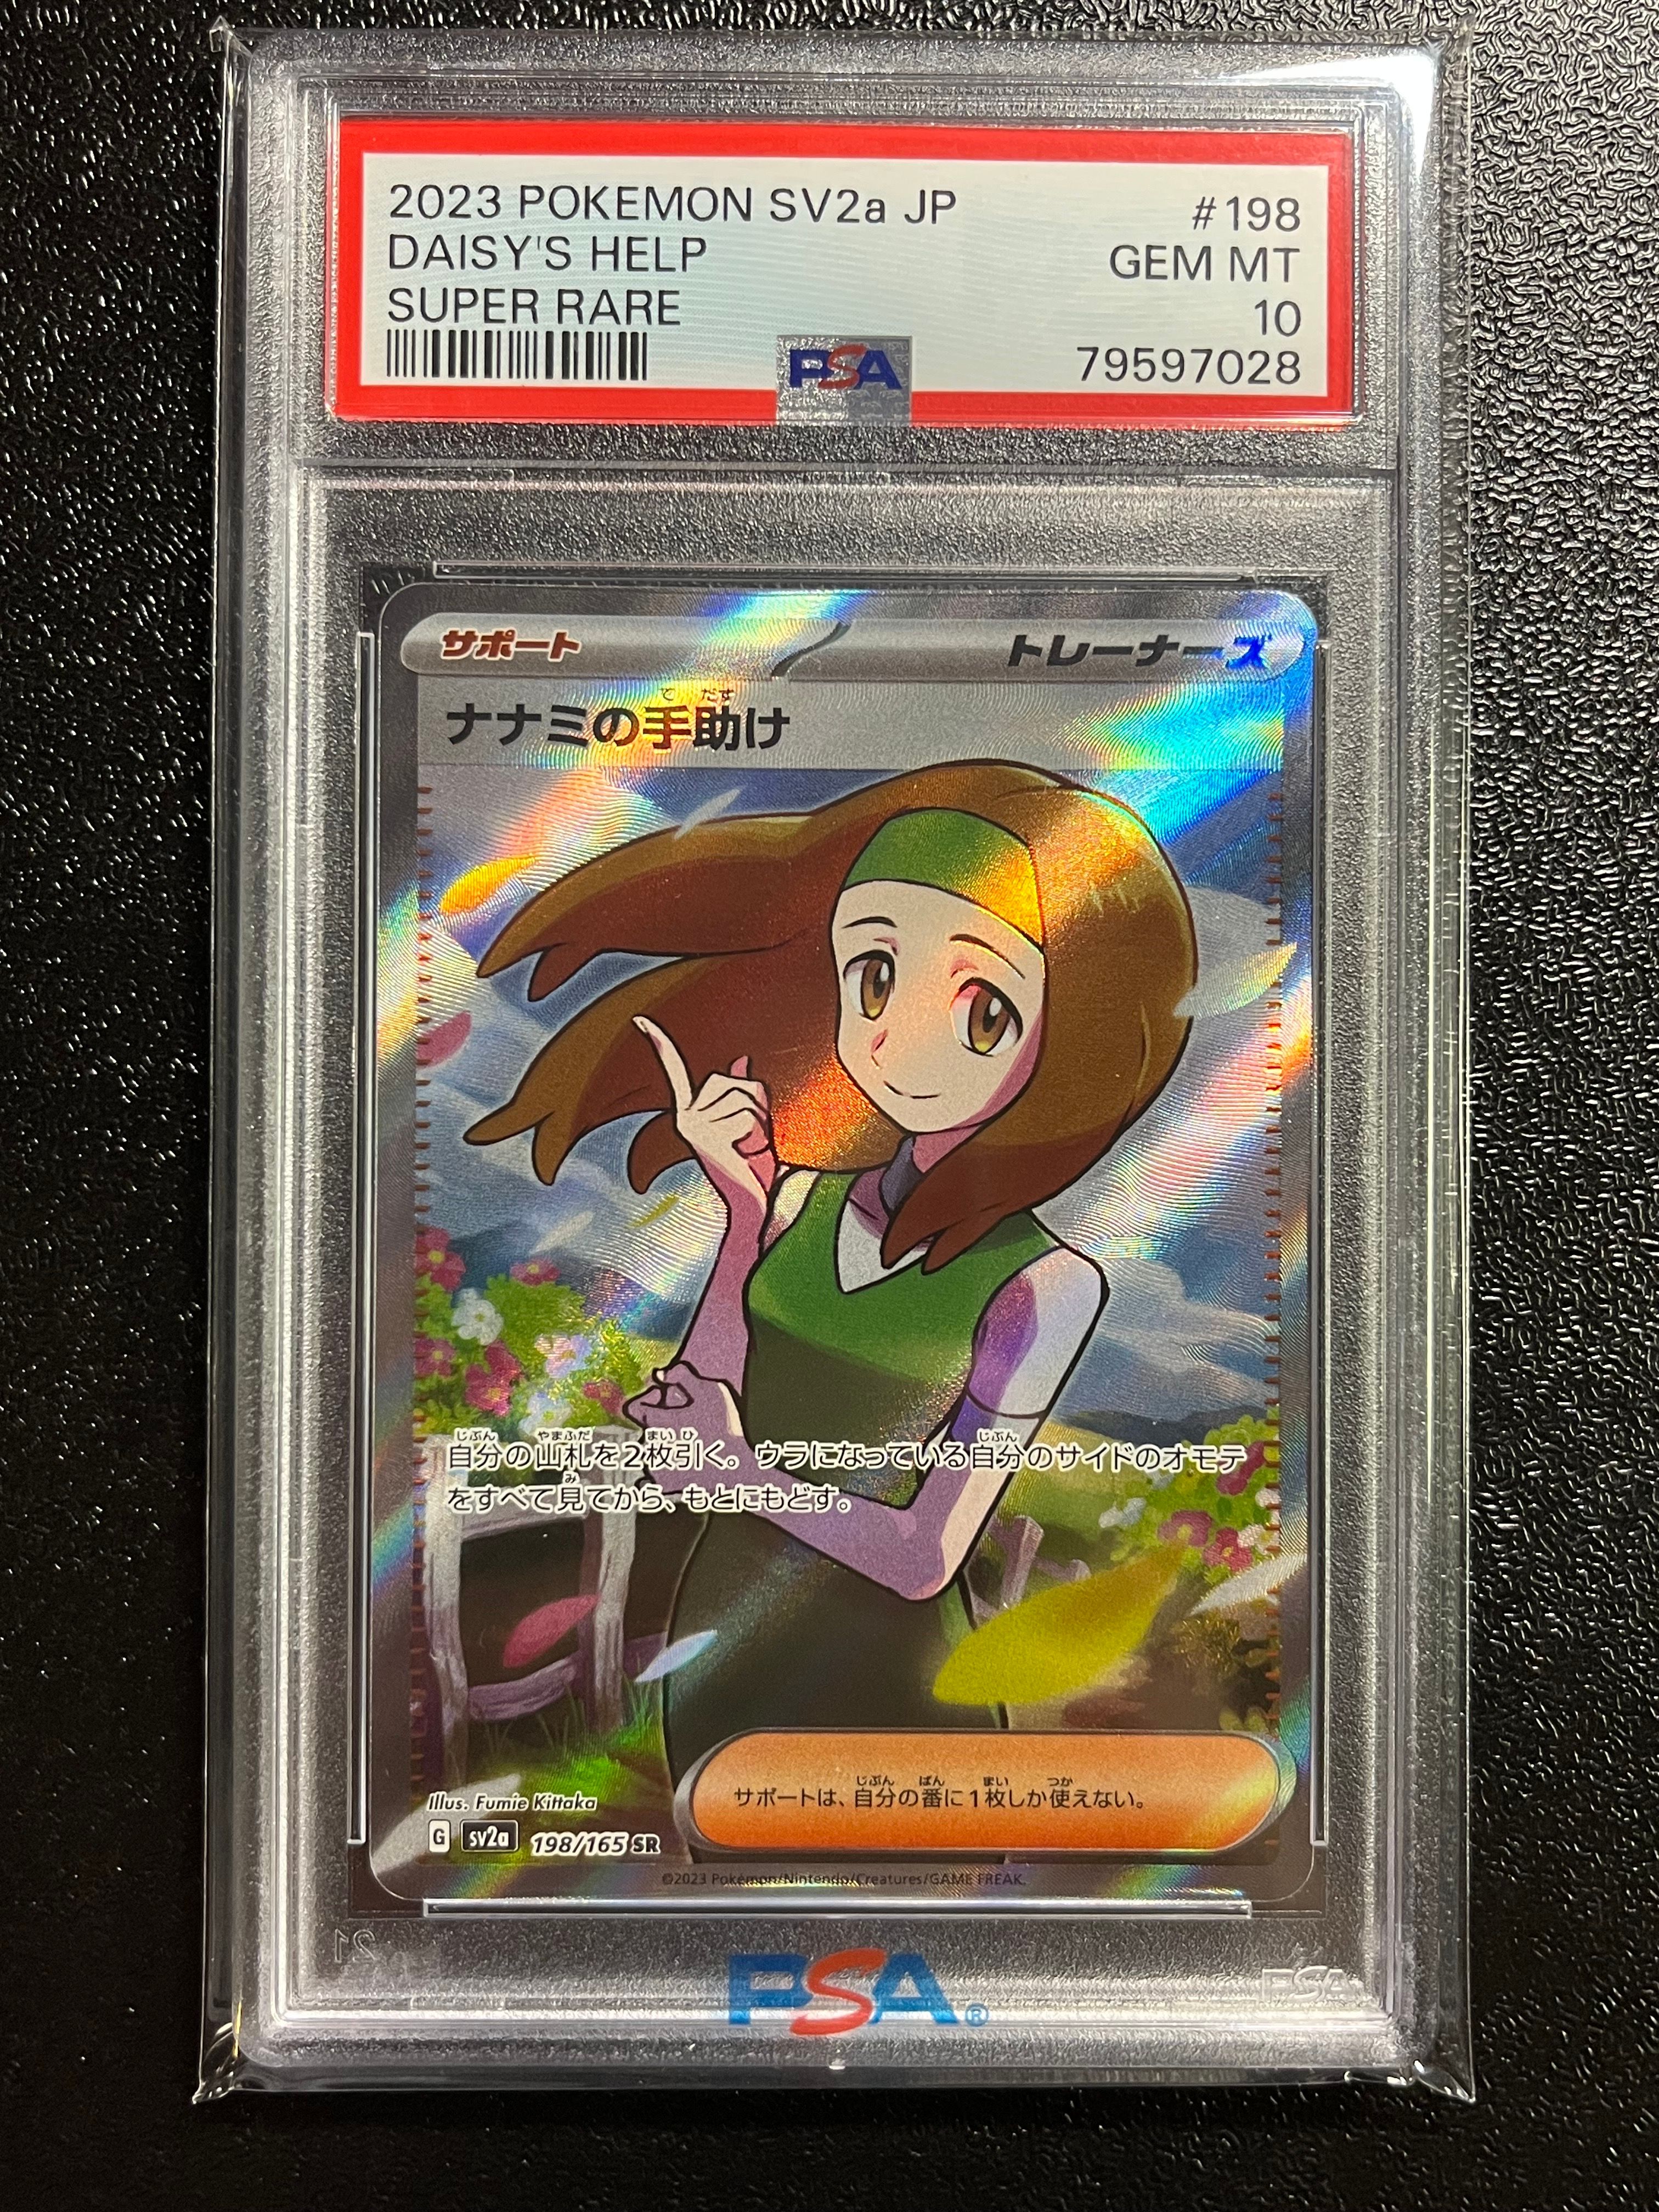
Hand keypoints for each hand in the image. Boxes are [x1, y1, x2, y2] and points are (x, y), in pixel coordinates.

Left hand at [624, 1361, 749, 1479]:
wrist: (734, 1471)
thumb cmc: (722, 1429)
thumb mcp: (709, 1391)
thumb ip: (682, 1377)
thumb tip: (660, 1373)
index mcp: (656, 1420)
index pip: (635, 1407)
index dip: (648, 1403)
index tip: (664, 1405)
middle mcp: (648, 1444)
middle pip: (647, 1431)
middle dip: (661, 1428)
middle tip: (687, 1428)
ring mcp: (653, 1467)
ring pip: (649, 1453)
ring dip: (662, 1450)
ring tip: (690, 1449)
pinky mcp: (661, 1487)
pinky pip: (647, 1481)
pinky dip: (657, 1477)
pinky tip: (677, 1470)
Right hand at [633, 1016, 775, 1226]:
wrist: (753, 1202)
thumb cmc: (753, 1163)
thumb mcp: (753, 1120)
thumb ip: (743, 1091)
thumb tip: (742, 1060)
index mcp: (691, 1111)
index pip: (675, 1071)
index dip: (661, 1045)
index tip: (640, 1020)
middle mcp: (685, 1117)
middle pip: (733, 1082)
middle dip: (756, 1104)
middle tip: (752, 1137)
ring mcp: (692, 1128)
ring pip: (745, 1099)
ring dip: (761, 1122)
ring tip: (750, 1148)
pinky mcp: (705, 1139)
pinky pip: (748, 1118)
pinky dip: (760, 1135)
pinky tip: (748, 1154)